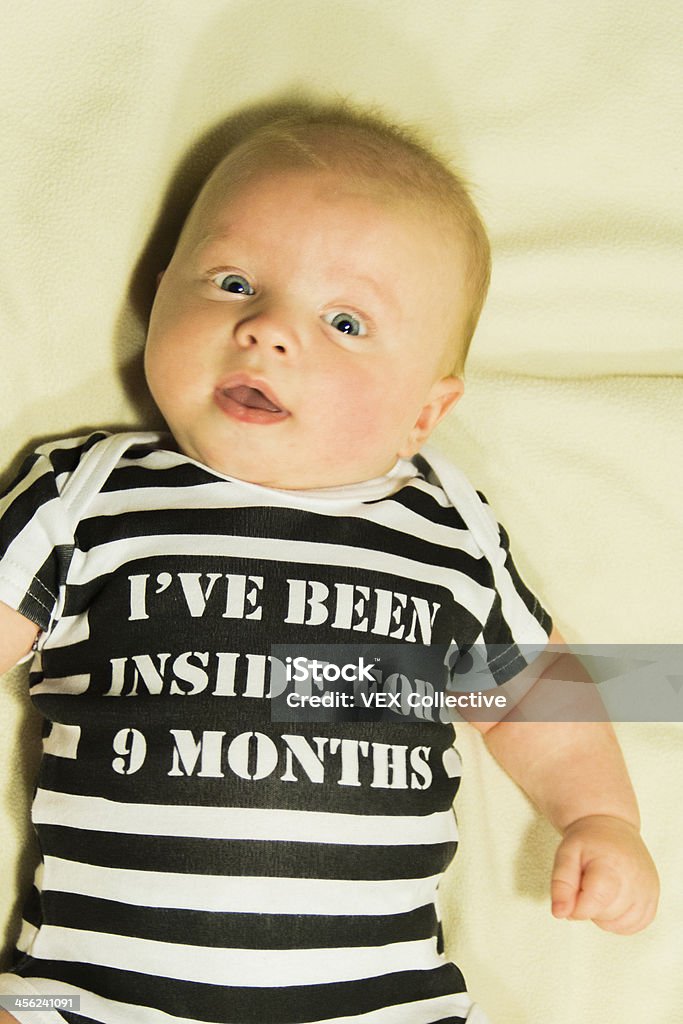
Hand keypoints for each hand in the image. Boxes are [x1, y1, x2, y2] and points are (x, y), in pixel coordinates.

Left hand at [550, 814, 658, 933]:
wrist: (612, 827)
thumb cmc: (588, 842)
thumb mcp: (566, 854)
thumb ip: (561, 884)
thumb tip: (559, 913)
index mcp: (612, 866)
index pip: (593, 905)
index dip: (575, 906)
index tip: (571, 890)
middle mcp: (636, 881)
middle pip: (605, 917)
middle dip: (589, 906)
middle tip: (587, 881)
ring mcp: (648, 892)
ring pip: (618, 925)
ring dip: (603, 915)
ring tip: (600, 888)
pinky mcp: (653, 900)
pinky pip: (634, 925)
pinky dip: (619, 919)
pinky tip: (612, 898)